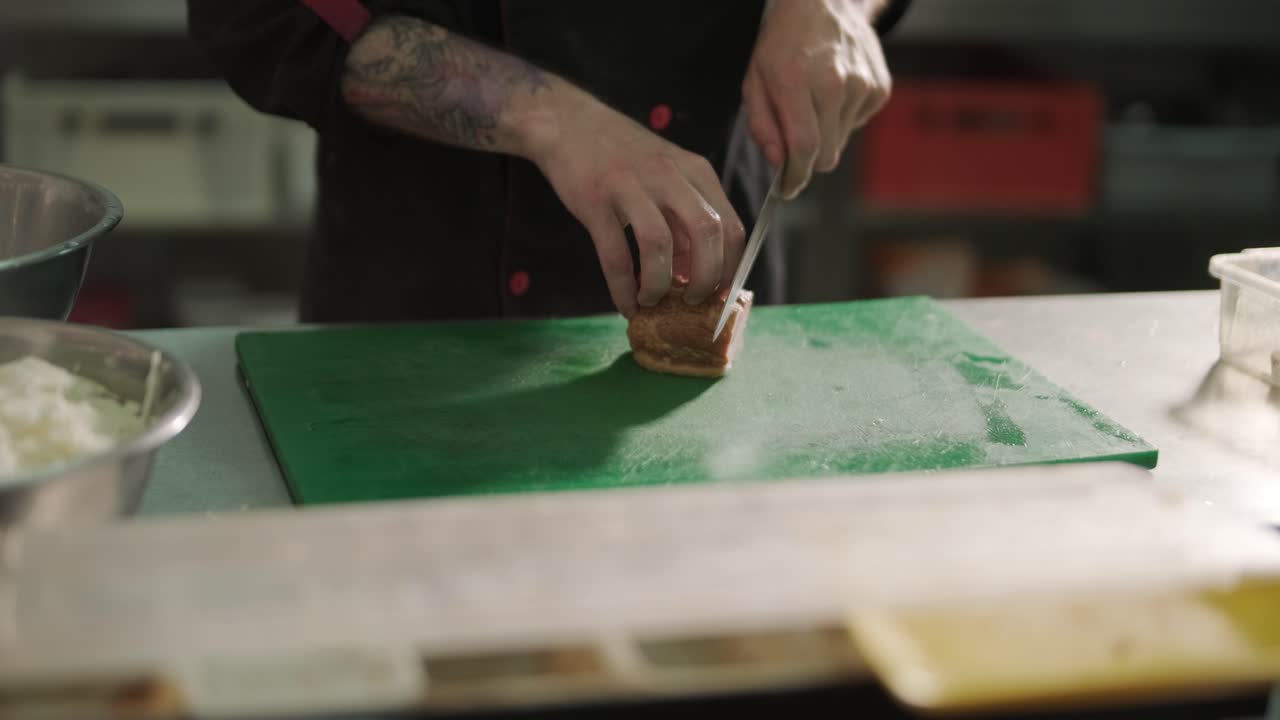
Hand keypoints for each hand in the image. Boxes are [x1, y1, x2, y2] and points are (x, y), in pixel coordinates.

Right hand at [528, 90, 745, 316]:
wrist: (570, 124)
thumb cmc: (624, 156)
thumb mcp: (669, 173)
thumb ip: (686, 216)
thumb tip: (696, 273)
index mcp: (695, 171)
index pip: (731, 226)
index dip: (729, 268)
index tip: (718, 293)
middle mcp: (669, 176)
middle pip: (706, 233)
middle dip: (704, 279)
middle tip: (691, 302)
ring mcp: (631, 187)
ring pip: (659, 245)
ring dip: (659, 285)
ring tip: (652, 300)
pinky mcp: (595, 201)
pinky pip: (615, 255)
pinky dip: (622, 288)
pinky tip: (625, 303)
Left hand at [743, 0, 891, 198]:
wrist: (825, 2)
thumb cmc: (783, 43)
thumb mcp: (755, 79)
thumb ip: (763, 125)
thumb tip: (778, 161)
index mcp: (795, 81)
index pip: (803, 148)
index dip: (795, 177)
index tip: (787, 188)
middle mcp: (833, 83)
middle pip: (826, 154)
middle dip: (808, 161)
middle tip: (795, 147)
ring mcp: (862, 84)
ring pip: (841, 142)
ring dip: (825, 136)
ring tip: (813, 105)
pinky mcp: (879, 87)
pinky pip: (857, 124)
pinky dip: (843, 120)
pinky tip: (833, 95)